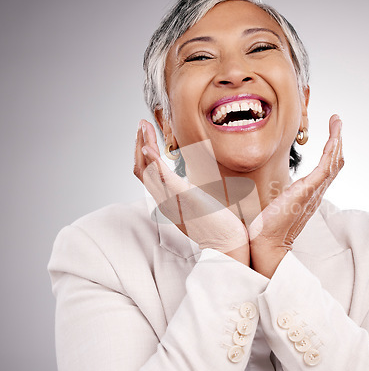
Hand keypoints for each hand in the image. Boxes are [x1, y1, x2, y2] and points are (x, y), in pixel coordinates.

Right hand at [134, 120, 249, 265]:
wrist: (227, 246)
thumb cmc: (218, 227)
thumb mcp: (200, 205)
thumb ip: (191, 193)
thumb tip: (192, 182)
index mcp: (168, 202)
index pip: (147, 174)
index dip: (142, 153)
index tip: (146, 135)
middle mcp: (165, 201)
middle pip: (141, 170)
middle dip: (138, 144)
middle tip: (141, 124)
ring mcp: (172, 200)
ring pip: (147, 171)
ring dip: (144, 145)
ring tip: (144, 127)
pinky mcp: (185, 198)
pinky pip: (164, 179)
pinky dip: (154, 162)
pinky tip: (150, 147)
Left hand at [247, 115, 343, 277]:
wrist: (266, 242)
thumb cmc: (267, 225)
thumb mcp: (274, 201)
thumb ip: (277, 190)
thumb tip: (268, 181)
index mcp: (309, 193)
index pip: (326, 168)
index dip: (330, 150)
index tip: (330, 133)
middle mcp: (316, 192)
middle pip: (335, 162)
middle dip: (338, 140)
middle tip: (337, 121)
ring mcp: (314, 192)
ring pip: (333, 162)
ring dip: (337, 140)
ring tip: (337, 122)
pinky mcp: (307, 191)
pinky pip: (325, 168)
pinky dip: (331, 150)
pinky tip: (333, 138)